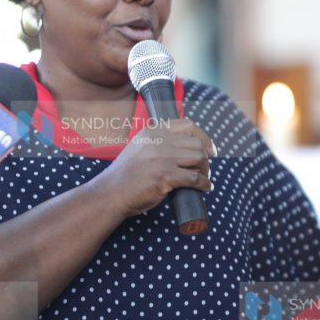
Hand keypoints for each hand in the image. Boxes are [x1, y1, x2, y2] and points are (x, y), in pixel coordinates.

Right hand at [94, 118, 214, 218]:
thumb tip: (188, 146)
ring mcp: (161, 158)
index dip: (203, 137)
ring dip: (205, 171)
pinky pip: (194, 178)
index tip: (210, 149)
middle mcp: (158, 141)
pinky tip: (205, 188)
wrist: (109, 194)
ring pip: (198, 159)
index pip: (188, 125)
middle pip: (196, 144)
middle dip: (205, 158)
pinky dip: (203, 184)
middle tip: (204, 171)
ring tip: (202, 180)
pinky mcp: (164, 176)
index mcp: (153, 131)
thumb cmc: (126, 176)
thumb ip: (159, 143)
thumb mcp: (140, 148)